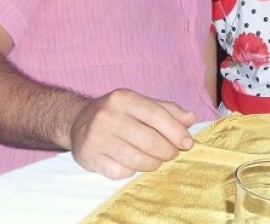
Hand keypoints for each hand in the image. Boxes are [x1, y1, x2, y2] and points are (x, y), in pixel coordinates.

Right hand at [69, 89, 197, 178]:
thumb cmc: (118, 112)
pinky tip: (134, 163)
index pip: (157, 116)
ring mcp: (96, 138)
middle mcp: (108, 116)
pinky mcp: (90, 157)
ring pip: (137, 160)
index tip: (187, 142)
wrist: (78, 121)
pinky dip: (133, 170)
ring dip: (154, 163)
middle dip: (168, 151)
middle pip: (149, 141)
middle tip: (173, 153)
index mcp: (123, 98)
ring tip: (158, 160)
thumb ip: (167, 110)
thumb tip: (191, 119)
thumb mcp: (140, 103)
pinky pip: (121, 172)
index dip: (176, 131)